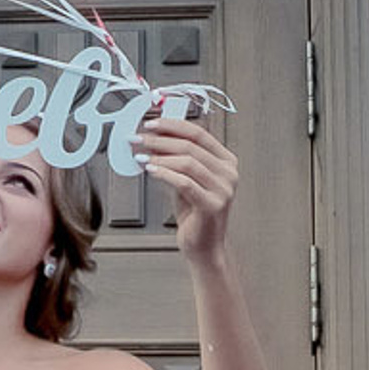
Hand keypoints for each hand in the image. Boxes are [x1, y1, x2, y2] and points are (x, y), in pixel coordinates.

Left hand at [131, 107, 235, 261]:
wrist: (204, 246)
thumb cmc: (195, 213)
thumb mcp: (187, 179)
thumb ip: (176, 159)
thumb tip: (154, 137)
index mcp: (226, 161)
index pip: (199, 133)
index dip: (173, 124)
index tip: (151, 123)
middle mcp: (229, 173)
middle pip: (191, 145)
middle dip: (160, 139)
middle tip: (140, 138)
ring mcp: (223, 190)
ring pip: (188, 161)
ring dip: (159, 155)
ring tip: (141, 155)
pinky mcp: (212, 205)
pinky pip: (184, 182)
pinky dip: (164, 173)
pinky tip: (150, 170)